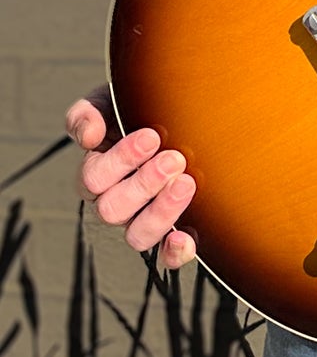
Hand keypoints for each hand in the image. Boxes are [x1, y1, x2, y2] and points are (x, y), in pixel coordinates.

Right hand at [65, 87, 196, 269]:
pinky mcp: (172, 232)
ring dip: (160, 212)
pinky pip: (165, 256)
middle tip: (175, 158)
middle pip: (112, 210)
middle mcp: (115, 202)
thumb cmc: (141, 108)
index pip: (94, 179)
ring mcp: (142, 219)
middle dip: (144, 183)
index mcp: (97, 172)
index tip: (152, 136)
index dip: (121, 160)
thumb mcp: (112, 100)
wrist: (182, 113)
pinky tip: (185, 237)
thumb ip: (90, 112)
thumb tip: (89, 136)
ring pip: (136, 235)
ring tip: (186, 183)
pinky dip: (173, 252)